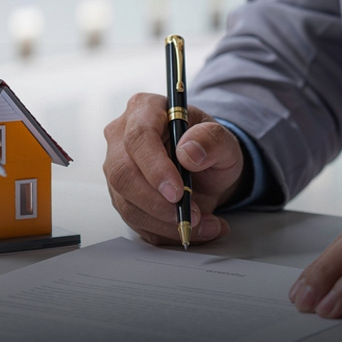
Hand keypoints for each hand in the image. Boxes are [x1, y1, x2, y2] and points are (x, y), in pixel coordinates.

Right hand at [103, 93, 244, 244]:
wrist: (206, 169)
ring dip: (165, 223)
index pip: (139, 137)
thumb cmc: (208, 147)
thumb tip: (188, 152)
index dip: (155, 167)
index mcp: (144, 109)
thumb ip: (212, 139)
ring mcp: (117, 168)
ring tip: (203, 224)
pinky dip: (165, 232)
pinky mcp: (121, 196)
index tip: (177, 192)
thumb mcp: (223, 140)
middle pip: (123, 173)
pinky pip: (136, 221)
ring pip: (127, 203)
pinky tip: (192, 229)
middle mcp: (122, 137)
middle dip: (157, 202)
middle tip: (190, 215)